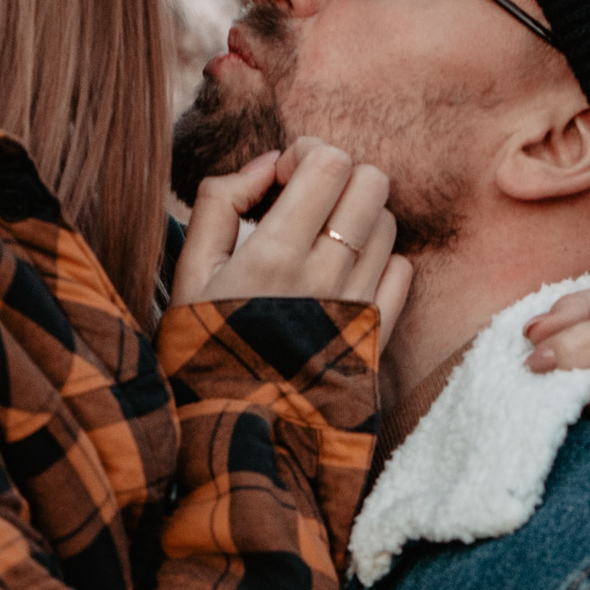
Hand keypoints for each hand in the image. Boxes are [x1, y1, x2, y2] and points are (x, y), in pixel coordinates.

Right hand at [177, 140, 413, 347]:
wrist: (237, 433)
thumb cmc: (204, 348)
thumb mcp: (188, 273)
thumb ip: (219, 203)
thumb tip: (268, 164)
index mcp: (274, 254)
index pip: (330, 163)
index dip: (308, 155)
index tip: (283, 182)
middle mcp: (325, 275)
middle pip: (371, 183)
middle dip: (340, 177)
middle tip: (309, 203)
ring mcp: (358, 305)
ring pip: (388, 223)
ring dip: (359, 217)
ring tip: (323, 240)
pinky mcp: (376, 334)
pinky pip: (402, 271)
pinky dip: (380, 260)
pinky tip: (345, 273)